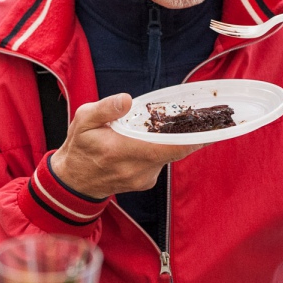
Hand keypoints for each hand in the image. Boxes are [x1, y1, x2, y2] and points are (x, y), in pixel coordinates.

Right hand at [50, 93, 203, 200]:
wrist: (74, 181)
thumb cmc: (80, 147)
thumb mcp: (83, 120)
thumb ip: (104, 109)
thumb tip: (126, 100)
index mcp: (122, 151)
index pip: (168, 146)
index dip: (193, 137)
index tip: (209, 125)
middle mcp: (138, 169)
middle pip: (176, 150)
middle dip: (191, 133)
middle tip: (203, 116)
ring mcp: (144, 179)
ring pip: (170, 156)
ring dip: (175, 140)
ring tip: (177, 122)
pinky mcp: (147, 182)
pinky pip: (163, 162)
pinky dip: (164, 149)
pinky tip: (158, 138)